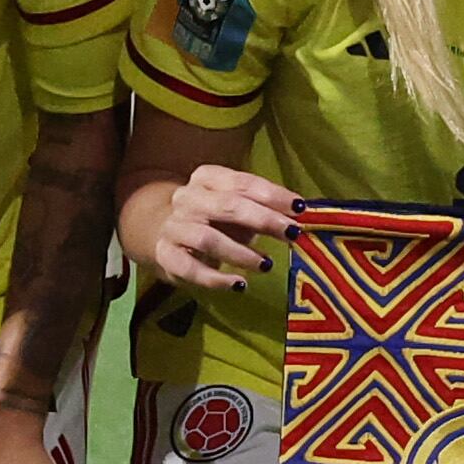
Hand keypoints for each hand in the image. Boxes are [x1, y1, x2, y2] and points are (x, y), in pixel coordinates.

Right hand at [137, 163, 297, 287]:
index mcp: (207, 178)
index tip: (299, 208)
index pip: (242, 182)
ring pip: (208, 239)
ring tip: (266, 264)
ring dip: (241, 253)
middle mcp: (187, 198)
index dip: (272, 195)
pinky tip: (239, 284)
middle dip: (263, 220)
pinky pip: (190, 269)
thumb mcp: (235, 208)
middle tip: (291, 233)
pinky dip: (216, 279)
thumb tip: (296, 218)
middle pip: (227, 206)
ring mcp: (174, 227)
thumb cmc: (212, 219)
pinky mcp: (165, 255)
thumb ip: (261, 210)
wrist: (163, 234)